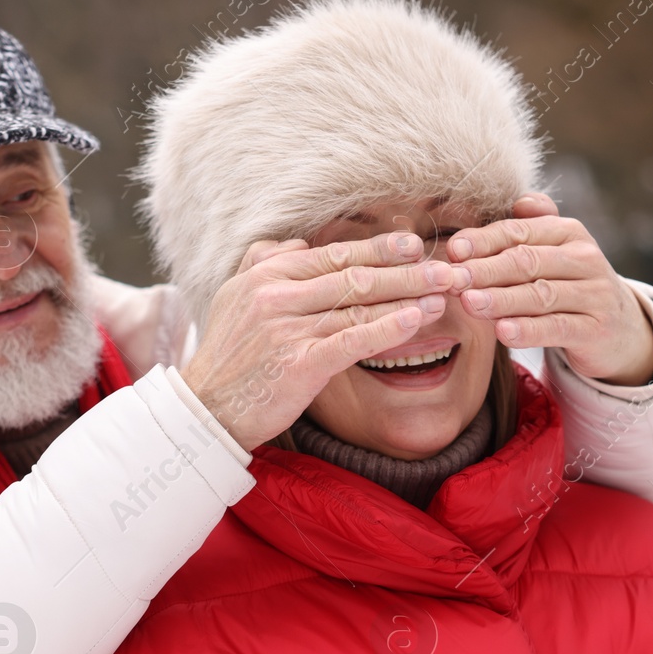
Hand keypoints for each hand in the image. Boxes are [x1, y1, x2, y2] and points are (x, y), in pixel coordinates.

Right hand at [182, 232, 471, 449]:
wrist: (206, 411)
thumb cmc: (227, 357)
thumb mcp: (233, 298)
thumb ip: (263, 263)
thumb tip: (299, 244)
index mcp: (265, 275)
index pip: (332, 254)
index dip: (377, 247)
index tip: (413, 243)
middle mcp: (276, 295)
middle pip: (353, 274)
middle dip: (405, 268)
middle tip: (446, 265)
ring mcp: (287, 329)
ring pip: (359, 304)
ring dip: (408, 296)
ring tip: (444, 293)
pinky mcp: (299, 364)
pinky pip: (353, 339)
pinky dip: (388, 327)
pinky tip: (417, 319)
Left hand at [448, 193, 652, 385]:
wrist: (620, 328)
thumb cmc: (570, 285)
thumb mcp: (554, 253)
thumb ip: (532, 228)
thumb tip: (518, 201)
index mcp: (569, 232)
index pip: (520, 232)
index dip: (484, 241)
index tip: (453, 251)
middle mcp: (585, 259)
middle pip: (527, 261)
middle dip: (486, 270)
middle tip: (452, 279)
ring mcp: (594, 294)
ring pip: (540, 295)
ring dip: (501, 299)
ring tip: (469, 303)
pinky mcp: (597, 329)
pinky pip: (558, 328)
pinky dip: (529, 331)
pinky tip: (503, 332)